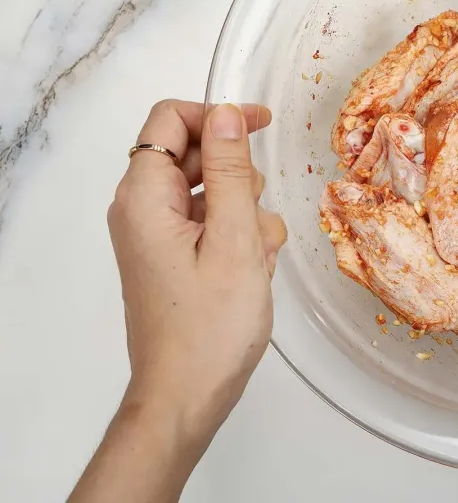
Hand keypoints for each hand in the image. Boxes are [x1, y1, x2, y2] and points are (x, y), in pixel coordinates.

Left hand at [107, 100, 286, 448]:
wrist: (185, 396)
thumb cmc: (211, 324)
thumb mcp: (234, 239)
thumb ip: (230, 171)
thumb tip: (227, 113)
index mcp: (144, 197)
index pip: (170, 120)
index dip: (219, 114)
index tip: (264, 125)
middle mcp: (140, 210)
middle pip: (189, 154)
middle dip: (236, 172)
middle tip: (262, 209)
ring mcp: (154, 236)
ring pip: (205, 191)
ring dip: (243, 208)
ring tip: (259, 252)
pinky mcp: (170, 259)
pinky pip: (206, 223)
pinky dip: (235, 234)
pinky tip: (253, 269)